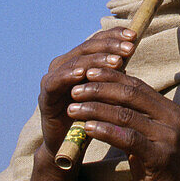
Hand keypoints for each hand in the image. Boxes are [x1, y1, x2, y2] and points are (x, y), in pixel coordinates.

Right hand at [37, 26, 138, 159]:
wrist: (70, 144)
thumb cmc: (92, 113)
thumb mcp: (106, 89)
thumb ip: (113, 71)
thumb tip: (131, 49)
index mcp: (79, 59)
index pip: (97, 40)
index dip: (114, 35)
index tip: (134, 35)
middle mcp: (64, 63)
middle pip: (88, 47)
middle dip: (110, 46)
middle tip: (129, 48)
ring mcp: (53, 77)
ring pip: (76, 62)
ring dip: (96, 60)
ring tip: (116, 61)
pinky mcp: (45, 95)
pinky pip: (56, 82)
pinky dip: (68, 76)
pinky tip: (82, 74)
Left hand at [66, 66, 179, 180]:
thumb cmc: (156, 167)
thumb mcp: (147, 138)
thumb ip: (133, 118)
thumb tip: (106, 97)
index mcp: (169, 109)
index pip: (136, 86)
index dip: (112, 78)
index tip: (88, 73)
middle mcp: (172, 118)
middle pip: (130, 96)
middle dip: (100, 90)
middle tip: (76, 90)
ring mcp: (168, 137)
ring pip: (126, 115)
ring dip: (96, 110)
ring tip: (74, 110)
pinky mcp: (161, 157)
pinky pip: (129, 139)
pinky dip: (106, 131)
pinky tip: (88, 128)